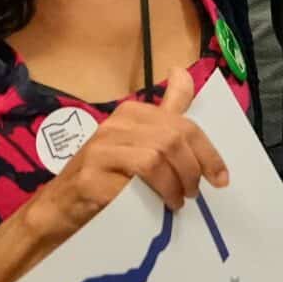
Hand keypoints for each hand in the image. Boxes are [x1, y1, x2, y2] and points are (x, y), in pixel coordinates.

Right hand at [22, 66, 229, 240]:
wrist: (60, 208)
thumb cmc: (105, 178)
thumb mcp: (138, 143)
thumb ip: (165, 111)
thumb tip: (182, 73)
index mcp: (131, 112)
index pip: (182, 123)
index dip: (208, 152)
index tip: (221, 178)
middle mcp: (116, 123)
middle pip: (174, 139)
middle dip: (193, 169)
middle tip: (196, 193)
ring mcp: (102, 147)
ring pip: (158, 156)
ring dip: (177, 183)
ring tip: (179, 201)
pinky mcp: (93, 173)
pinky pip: (137, 176)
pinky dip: (158, 191)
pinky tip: (161, 206)